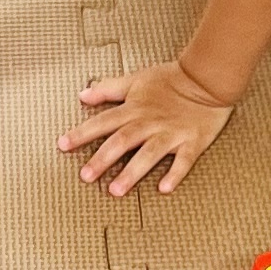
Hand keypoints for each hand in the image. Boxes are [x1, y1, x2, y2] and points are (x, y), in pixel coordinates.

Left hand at [59, 58, 232, 194]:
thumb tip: (83, 95)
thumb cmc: (171, 80)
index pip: (103, 121)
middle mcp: (150, 122)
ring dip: (132, 172)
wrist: (207, 79)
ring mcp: (171, 133)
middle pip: (122, 141)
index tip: (63, 145)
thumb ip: (108, 89)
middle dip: (103, 158)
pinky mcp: (192, 142)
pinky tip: (164, 189)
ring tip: (116, 190)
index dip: (82, 133)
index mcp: (135, 108)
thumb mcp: (136, 80)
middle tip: (86, 176)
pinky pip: (184, 160)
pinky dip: (175, 174)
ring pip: (149, 154)